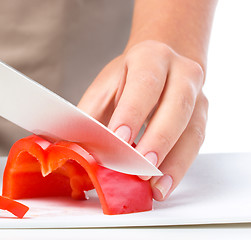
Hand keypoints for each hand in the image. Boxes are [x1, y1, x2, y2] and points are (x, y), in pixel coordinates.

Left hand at [78, 40, 207, 200]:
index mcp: (151, 58)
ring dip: (173, 162)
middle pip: (176, 107)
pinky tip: (163, 185)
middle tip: (140, 166)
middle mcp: (181, 72)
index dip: (132, 112)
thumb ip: (89, 115)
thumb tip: (69, 146)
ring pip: (191, 130)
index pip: (145, 83)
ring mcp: (197, 96)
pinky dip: (178, 168)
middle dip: (158, 140)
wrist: (160, 64)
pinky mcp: (202, 118)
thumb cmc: (127, 79)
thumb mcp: (105, 88)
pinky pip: (195, 146)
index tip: (119, 138)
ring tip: (154, 186)